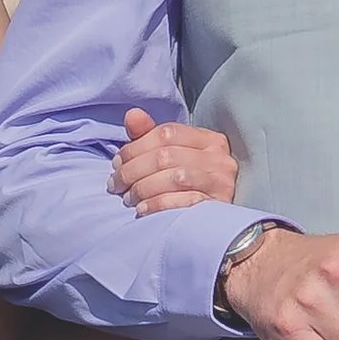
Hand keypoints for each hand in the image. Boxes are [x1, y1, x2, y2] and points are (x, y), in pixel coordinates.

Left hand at [110, 106, 241, 212]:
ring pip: (174, 178)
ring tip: (128, 198)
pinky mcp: (219, 206)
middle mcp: (220, 158)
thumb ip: (150, 135)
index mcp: (209, 139)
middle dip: (133, 170)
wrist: (218, 224)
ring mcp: (222, 182)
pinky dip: (158, 204)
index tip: (116, 163)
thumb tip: (131, 114)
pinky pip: (184, 202)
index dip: (135, 147)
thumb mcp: (172, 156)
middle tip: (115, 184)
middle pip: (166, 156)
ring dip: (143, 188)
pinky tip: (142, 209)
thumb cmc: (190, 184)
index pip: (167, 133)